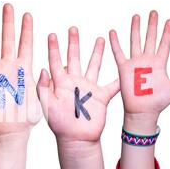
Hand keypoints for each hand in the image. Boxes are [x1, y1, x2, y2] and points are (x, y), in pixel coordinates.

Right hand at [0, 4, 41, 135]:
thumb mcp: (40, 101)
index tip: (27, 14)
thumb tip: (46, 71)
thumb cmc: (26, 119)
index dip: (26, 29)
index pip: (26, 44)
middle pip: (8, 40)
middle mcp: (8, 68)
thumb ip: (43, 86)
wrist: (10, 132)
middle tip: (8, 6)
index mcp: (24, 70)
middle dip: (8, 23)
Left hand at [37, 27, 118, 141]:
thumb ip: (44, 88)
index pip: (56, 62)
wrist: (76, 140)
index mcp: (60, 84)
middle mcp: (74, 83)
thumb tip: (42, 69)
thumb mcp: (48, 106)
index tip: (52, 34)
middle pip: (75, 58)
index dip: (54, 49)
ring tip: (101, 38)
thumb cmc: (60, 125)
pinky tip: (127, 68)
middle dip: (74, 43)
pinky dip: (120, 78)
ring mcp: (88, 88)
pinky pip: (113, 85)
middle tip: (73, 28)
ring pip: (94, 65)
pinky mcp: (101, 97)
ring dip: (97, 53)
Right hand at [109, 11, 169, 129]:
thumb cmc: (158, 102)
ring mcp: (135, 63)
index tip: (169, 21)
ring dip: (135, 29)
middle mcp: (147, 61)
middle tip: (153, 13)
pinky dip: (115, 43)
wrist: (142, 111)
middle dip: (152, 25)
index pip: (164, 44)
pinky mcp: (124, 68)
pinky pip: (118, 53)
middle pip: (150, 38)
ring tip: (136, 16)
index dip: (167, 33)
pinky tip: (113, 32)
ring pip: (135, 42)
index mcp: (160, 64)